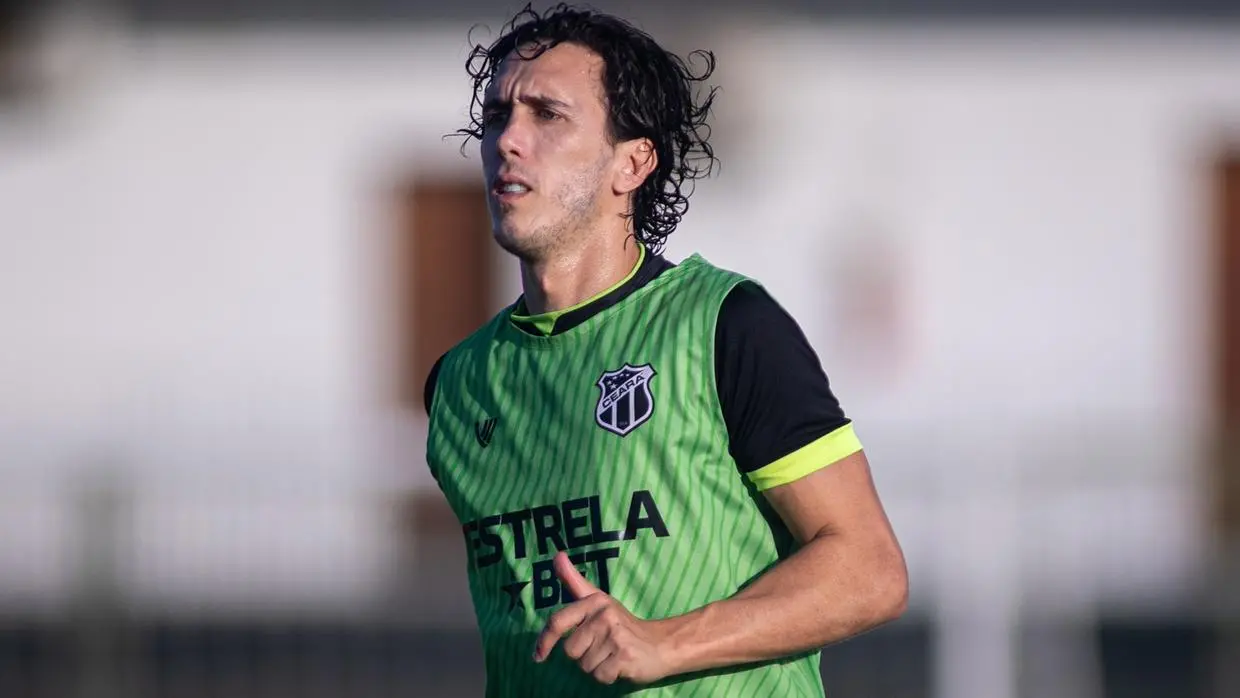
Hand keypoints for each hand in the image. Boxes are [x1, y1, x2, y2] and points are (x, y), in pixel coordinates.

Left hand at [532, 552, 676, 684]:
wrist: (659, 644)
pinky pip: (599, 676)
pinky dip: (607, 677)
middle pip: (570, 651)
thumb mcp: (598, 600)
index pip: (558, 622)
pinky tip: (619, 666)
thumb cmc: (622, 624)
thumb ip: (574, 580)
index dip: (544, 641)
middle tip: (602, 648)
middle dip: (582, 656)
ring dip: (595, 667)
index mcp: (594, 601)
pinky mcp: (625, 657)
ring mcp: (616, 636)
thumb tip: (557, 555)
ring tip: (611, 656)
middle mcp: (604, 616)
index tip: (538, 656)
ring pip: (584, 666)